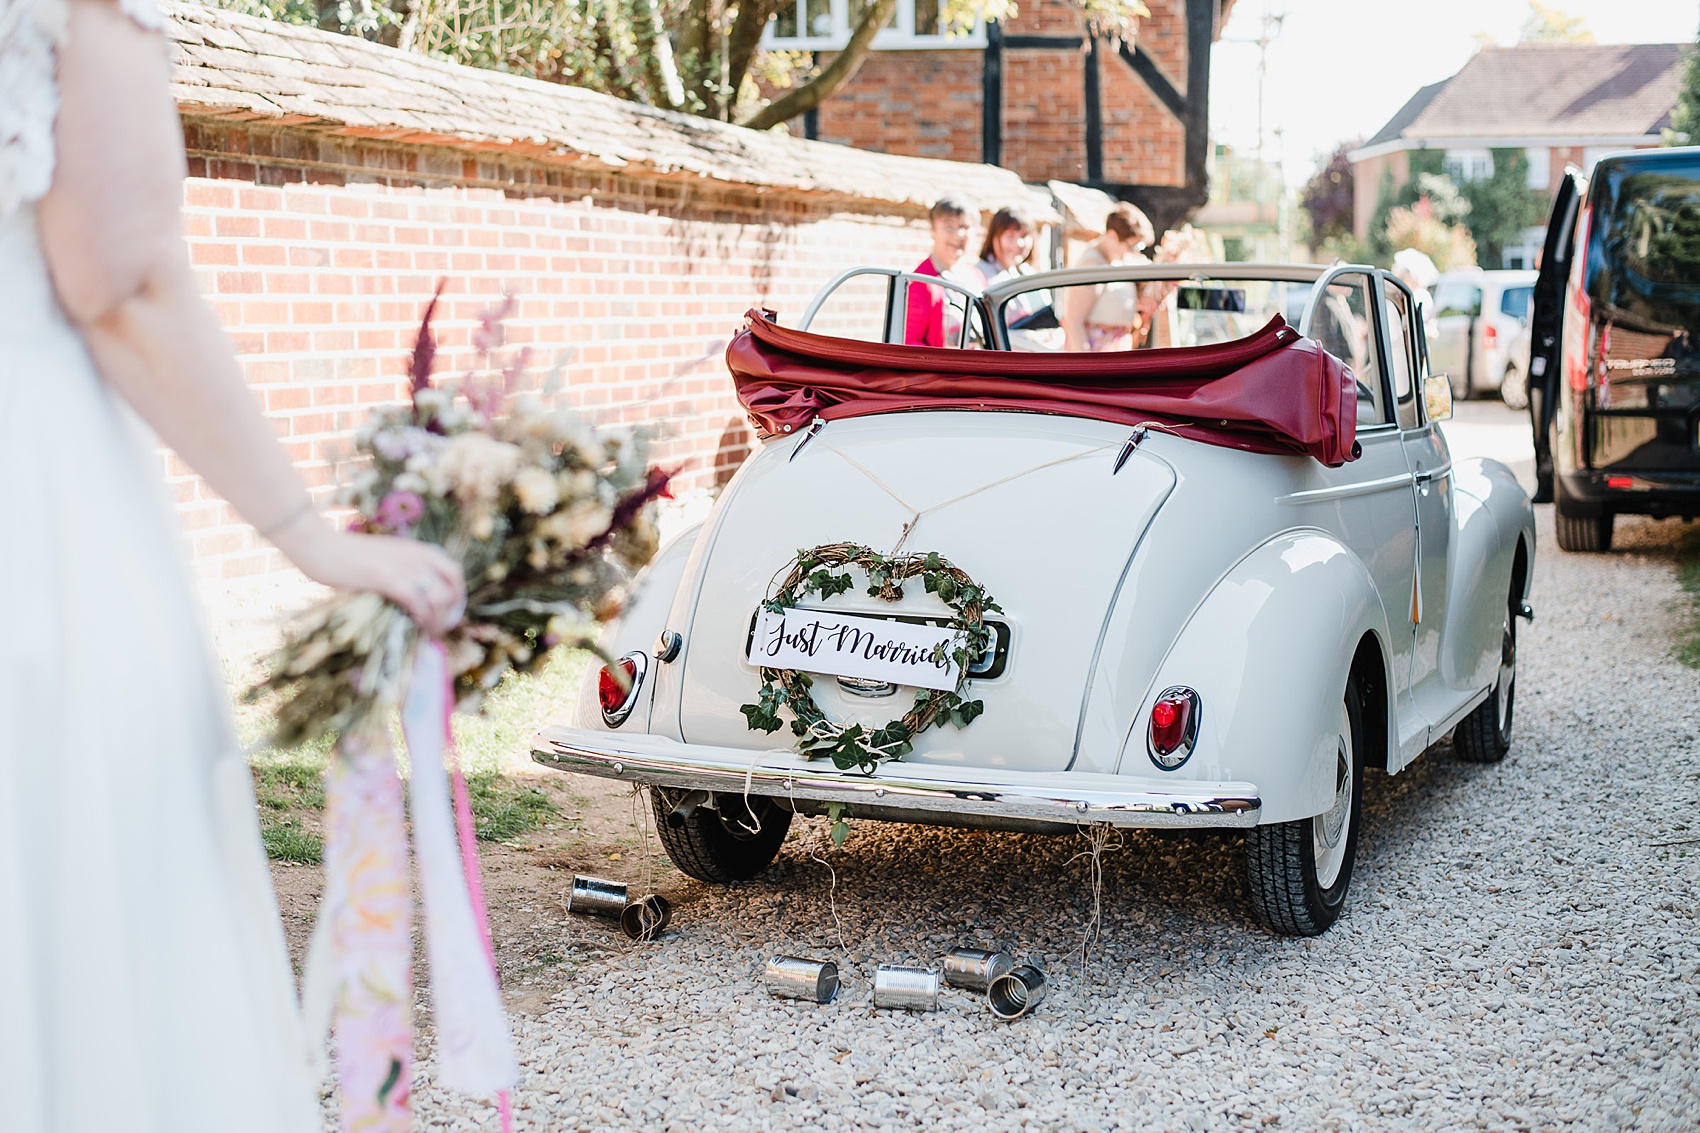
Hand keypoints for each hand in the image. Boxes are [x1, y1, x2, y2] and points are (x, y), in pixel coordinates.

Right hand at [271, 515, 466, 635]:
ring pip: (439, 600)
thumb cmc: (345, 555)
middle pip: (451, 590)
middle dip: (450, 614)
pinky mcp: (388, 578)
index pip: (454, 572)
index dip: (457, 595)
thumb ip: (401, 572)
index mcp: (417, 549)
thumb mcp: (384, 559)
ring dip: (438, 621)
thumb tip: (413, 600)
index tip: (449, 613)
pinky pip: (418, 603)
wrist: (320, 544)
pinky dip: (423, 619)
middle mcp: (417, 556)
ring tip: (428, 635)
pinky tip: (417, 628)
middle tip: (438, 630)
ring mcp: (404, 567)